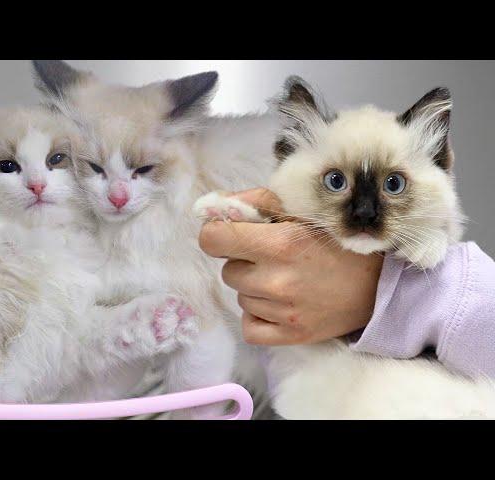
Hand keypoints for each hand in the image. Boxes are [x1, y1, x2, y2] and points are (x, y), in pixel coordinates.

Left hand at [198, 188, 383, 345]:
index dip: (217, 234)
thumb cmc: (337, 242)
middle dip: (245, 261)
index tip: (229, 234)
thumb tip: (215, 208)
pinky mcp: (290, 335)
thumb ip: (257, 202)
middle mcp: (278, 280)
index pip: (213, 240)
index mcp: (280, 243)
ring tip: (286, 279)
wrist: (379, 284)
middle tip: (273, 257)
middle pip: (228, 271)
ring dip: (255, 287)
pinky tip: (278, 304)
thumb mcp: (302, 209)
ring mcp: (283, 312)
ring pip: (240, 296)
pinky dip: (258, 316)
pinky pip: (249, 326)